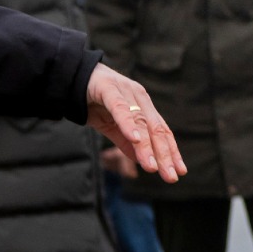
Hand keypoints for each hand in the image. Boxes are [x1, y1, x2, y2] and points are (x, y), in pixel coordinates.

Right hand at [85, 63, 186, 183]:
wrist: (72, 75)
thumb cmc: (95, 100)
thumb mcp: (111, 125)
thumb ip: (125, 141)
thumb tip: (141, 160)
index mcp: (144, 107)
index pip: (162, 132)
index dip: (172, 152)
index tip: (180, 171)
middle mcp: (140, 98)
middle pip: (156, 129)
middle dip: (165, 155)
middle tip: (171, 176)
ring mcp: (127, 92)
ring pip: (141, 122)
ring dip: (147, 147)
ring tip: (153, 167)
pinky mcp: (109, 89)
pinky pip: (121, 108)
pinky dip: (129, 124)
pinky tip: (135, 139)